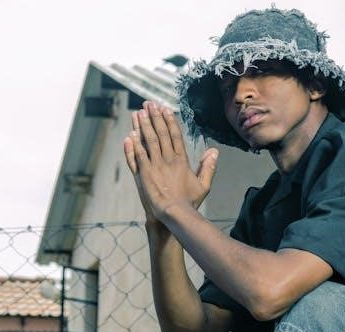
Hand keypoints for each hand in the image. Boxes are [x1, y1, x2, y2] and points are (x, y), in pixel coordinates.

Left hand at [123, 101, 217, 221]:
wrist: (175, 213)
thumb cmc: (189, 202)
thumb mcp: (204, 185)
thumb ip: (208, 167)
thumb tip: (214, 151)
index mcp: (182, 160)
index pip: (175, 136)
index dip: (169, 121)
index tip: (165, 109)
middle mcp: (168, 159)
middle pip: (161, 134)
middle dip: (155, 117)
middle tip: (149, 104)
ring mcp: (155, 165)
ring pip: (148, 141)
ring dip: (143, 126)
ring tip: (139, 112)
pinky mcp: (145, 173)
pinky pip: (138, 155)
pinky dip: (134, 144)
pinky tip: (130, 134)